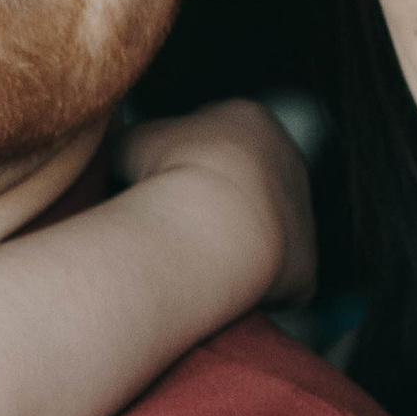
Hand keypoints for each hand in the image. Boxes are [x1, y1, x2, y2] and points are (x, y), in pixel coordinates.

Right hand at [114, 100, 316, 311]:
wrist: (214, 224)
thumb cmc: (171, 178)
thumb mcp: (131, 142)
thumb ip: (124, 141)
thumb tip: (108, 153)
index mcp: (248, 120)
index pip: (220, 141)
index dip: (187, 167)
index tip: (166, 190)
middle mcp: (288, 160)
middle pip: (249, 187)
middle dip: (217, 208)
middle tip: (181, 231)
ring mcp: (303, 213)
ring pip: (266, 234)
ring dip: (236, 250)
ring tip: (198, 266)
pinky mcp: (308, 266)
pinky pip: (278, 284)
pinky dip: (252, 292)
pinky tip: (222, 295)